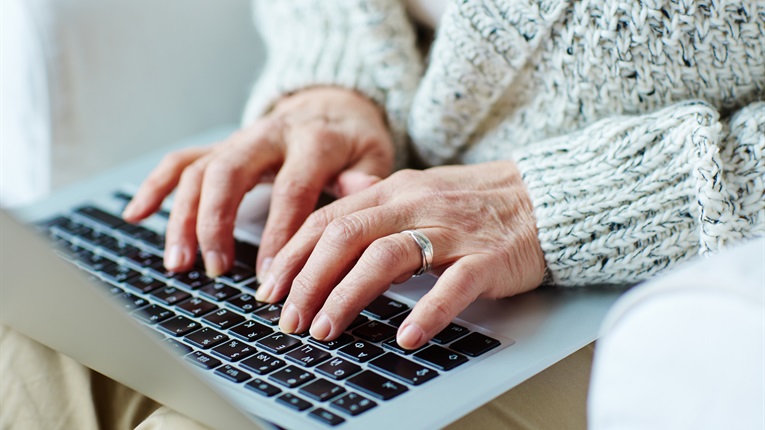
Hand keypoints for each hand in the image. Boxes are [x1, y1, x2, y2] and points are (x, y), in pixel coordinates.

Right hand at [122, 87, 393, 275]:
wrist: (335, 104)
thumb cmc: (355, 142)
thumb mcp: (374, 156)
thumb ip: (364, 177)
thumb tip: (363, 193)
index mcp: (314, 140)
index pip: (291, 188)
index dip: (279, 235)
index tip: (270, 277)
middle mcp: (271, 135)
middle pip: (230, 173)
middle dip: (217, 223)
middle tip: (217, 270)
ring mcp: (242, 139)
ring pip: (200, 170)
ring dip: (183, 217)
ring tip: (180, 264)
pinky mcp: (224, 146)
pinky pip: (182, 160)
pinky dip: (156, 186)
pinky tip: (136, 215)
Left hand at [260, 161, 546, 348]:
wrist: (544, 196)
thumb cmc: (477, 200)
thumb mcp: (419, 189)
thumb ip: (376, 198)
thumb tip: (336, 202)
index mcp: (393, 191)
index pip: (328, 219)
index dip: (292, 255)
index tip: (269, 290)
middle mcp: (414, 205)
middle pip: (345, 237)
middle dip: (308, 281)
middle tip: (289, 320)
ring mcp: (451, 230)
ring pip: (387, 257)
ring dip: (348, 295)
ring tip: (326, 330)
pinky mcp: (487, 257)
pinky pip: (453, 284)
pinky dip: (428, 310)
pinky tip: (407, 335)